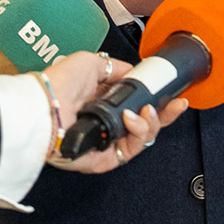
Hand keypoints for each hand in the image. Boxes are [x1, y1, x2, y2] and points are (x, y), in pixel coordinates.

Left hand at [39, 51, 188, 173]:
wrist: (46, 106)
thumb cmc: (60, 84)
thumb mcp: (92, 63)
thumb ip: (117, 68)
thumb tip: (134, 71)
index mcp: (103, 102)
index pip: (137, 103)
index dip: (157, 99)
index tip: (173, 92)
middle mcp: (107, 123)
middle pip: (146, 124)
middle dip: (165, 114)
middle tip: (177, 104)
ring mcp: (106, 142)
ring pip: (143, 138)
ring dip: (151, 122)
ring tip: (145, 110)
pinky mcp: (104, 160)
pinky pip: (131, 150)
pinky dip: (138, 134)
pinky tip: (133, 118)